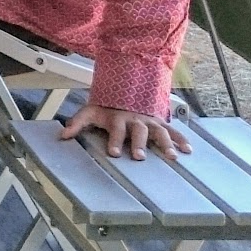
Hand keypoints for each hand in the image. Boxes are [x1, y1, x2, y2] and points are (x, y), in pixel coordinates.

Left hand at [60, 103, 190, 160]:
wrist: (125, 93)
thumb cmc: (106, 109)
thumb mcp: (90, 112)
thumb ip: (77, 123)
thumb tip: (62, 135)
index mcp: (117, 118)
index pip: (116, 130)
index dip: (114, 141)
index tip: (114, 153)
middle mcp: (135, 120)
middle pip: (138, 131)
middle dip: (139, 144)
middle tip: (140, 157)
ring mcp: (149, 121)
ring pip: (159, 132)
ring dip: (166, 144)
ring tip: (172, 157)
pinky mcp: (160, 123)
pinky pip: (173, 131)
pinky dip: (181, 139)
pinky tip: (188, 150)